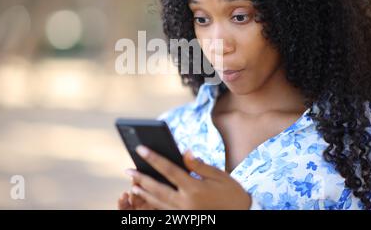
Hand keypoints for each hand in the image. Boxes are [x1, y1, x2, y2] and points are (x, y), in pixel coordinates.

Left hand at [124, 145, 250, 209]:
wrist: (242, 215)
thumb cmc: (231, 193)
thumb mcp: (219, 175)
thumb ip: (198, 165)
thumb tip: (184, 152)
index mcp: (195, 188)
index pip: (169, 169)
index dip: (154, 158)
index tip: (141, 148)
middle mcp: (186, 203)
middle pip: (158, 189)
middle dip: (141, 178)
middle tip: (127, 170)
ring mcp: (184, 214)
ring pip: (158, 203)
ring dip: (144, 194)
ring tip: (133, 185)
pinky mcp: (185, 221)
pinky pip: (165, 213)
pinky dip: (154, 206)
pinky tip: (147, 199)